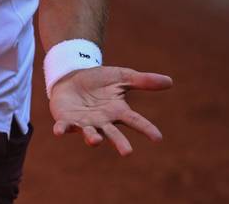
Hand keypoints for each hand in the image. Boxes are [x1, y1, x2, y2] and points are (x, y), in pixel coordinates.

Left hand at [49, 65, 172, 155]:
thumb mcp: (122, 76)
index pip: (136, 121)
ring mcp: (85, 122)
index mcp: (118, 111)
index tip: (158, 138)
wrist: (72, 76)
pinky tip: (58, 132)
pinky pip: (64, 127)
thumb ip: (143, 81)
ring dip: (92, 137)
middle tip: (127, 152)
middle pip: (113, 134)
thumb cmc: (99, 80)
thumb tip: (170, 81)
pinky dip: (62, 129)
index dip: (146, 129)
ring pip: (90, 133)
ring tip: (95, 141)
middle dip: (119, 143)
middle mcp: (103, 121)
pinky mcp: (67, 120)